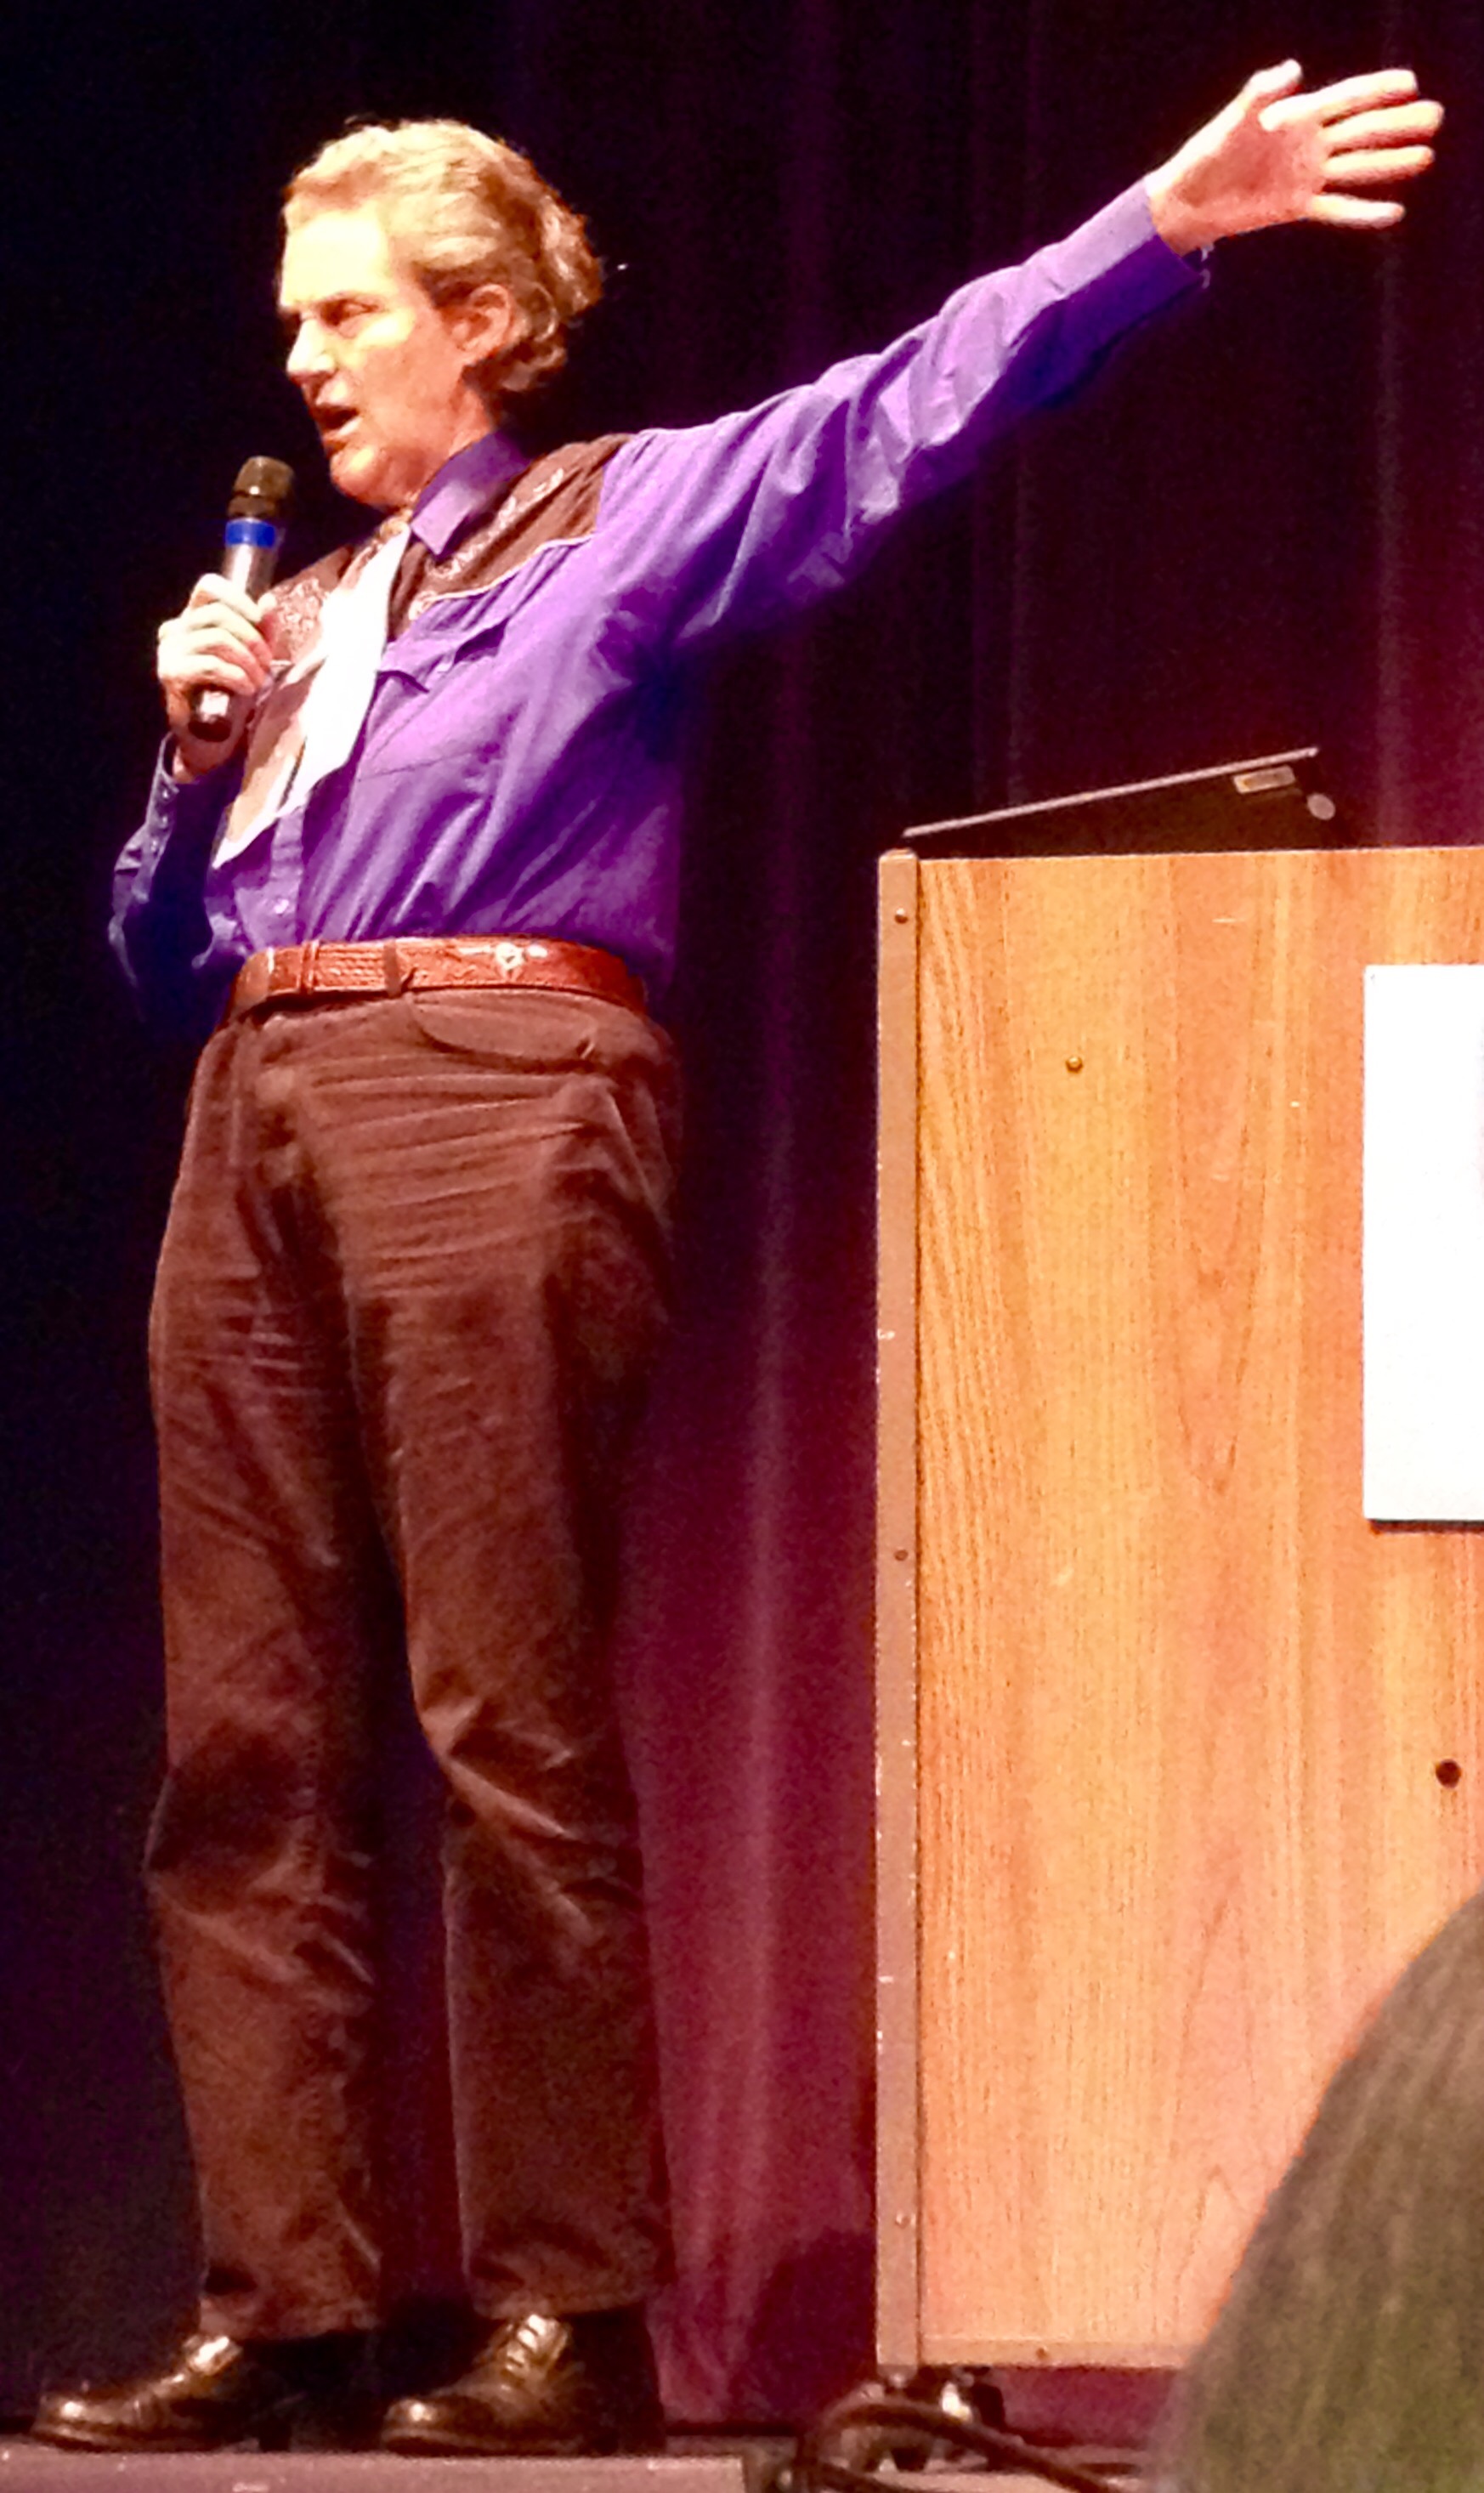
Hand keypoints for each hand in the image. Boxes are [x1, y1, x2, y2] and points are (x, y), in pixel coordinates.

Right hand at [157, 573, 278, 780]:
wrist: (211, 732)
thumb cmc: (232, 688)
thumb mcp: (253, 655)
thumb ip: (262, 628)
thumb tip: (269, 601)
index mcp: (193, 617)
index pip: (208, 586)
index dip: (237, 598)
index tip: (260, 620)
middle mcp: (175, 629)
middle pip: (217, 614)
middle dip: (251, 637)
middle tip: (267, 661)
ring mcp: (169, 651)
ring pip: (215, 638)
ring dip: (246, 659)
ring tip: (259, 679)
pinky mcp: (171, 674)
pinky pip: (209, 664)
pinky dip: (235, 675)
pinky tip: (246, 687)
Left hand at [1146, 62, 1441, 255]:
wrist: (1191, 200)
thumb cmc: (1210, 153)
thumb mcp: (1235, 120)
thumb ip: (1262, 93)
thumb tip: (1293, 70)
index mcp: (1298, 117)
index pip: (1347, 99)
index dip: (1377, 90)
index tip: (1409, 83)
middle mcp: (1309, 144)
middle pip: (1363, 132)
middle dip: (1398, 125)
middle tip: (1434, 117)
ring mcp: (1306, 176)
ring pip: (1358, 168)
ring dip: (1391, 164)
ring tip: (1426, 157)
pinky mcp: (1298, 206)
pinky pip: (1338, 210)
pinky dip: (1364, 213)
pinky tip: (1393, 212)